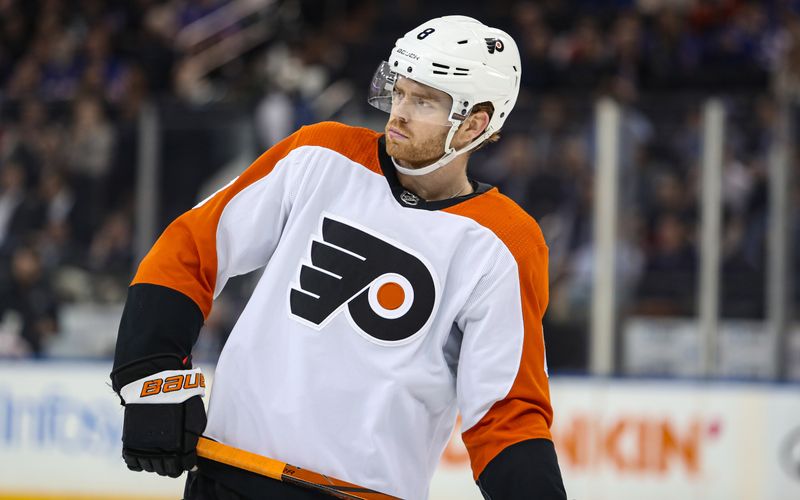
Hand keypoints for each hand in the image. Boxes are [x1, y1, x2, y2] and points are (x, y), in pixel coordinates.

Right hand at [111, 355, 206, 476]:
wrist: (152, 381)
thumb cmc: (179, 396)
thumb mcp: (196, 416)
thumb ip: (195, 438)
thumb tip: (194, 460)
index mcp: (181, 443)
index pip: (185, 465)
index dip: (188, 462)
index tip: (188, 457)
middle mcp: (162, 449)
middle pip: (168, 470)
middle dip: (173, 465)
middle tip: (175, 454)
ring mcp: (145, 446)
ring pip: (152, 468)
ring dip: (157, 463)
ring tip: (161, 450)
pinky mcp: (130, 442)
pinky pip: (133, 463)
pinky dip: (139, 462)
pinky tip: (146, 452)